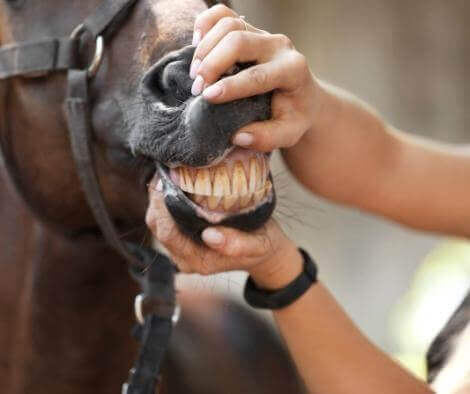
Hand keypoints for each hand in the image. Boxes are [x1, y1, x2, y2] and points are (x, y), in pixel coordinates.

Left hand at [146, 178, 302, 288]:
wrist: (265, 252)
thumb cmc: (262, 245)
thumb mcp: (258, 245)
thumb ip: (237, 244)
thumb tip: (210, 236)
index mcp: (199, 260)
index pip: (169, 233)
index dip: (162, 207)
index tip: (165, 180)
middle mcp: (185, 257)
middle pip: (158, 227)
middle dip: (156, 198)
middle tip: (162, 170)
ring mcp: (182, 249)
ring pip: (158, 223)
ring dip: (158, 198)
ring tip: (165, 173)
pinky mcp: (183, 239)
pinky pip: (166, 219)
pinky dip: (164, 201)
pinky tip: (172, 183)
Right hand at [190, 4, 318, 152]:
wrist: (301, 96)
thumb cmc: (293, 116)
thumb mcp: (289, 133)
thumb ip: (267, 138)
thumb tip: (238, 137)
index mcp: (292, 70)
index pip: (258, 74)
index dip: (230, 86)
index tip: (208, 97)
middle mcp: (279, 46)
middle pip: (239, 40)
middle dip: (213, 63)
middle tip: (197, 89)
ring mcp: (264, 34)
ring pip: (229, 24)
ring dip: (205, 48)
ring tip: (195, 74)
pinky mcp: (250, 29)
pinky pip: (223, 14)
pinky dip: (205, 24)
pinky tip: (195, 44)